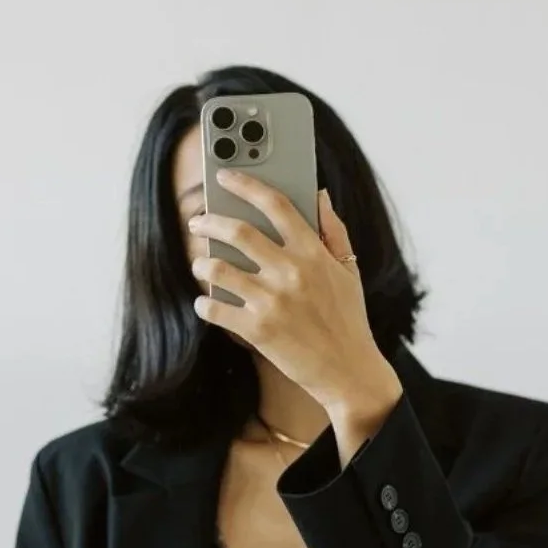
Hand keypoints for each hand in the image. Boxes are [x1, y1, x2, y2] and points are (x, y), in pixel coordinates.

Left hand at [188, 174, 398, 411]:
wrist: (348, 371)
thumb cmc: (349, 320)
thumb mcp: (349, 270)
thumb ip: (333, 230)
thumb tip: (319, 194)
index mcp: (313, 252)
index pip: (275, 204)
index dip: (246, 184)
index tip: (224, 176)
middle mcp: (290, 272)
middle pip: (238, 231)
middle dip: (210, 222)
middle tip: (197, 222)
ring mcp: (272, 301)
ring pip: (219, 268)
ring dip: (202, 262)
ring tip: (200, 263)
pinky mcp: (258, 330)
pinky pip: (216, 308)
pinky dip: (204, 303)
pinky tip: (204, 302)